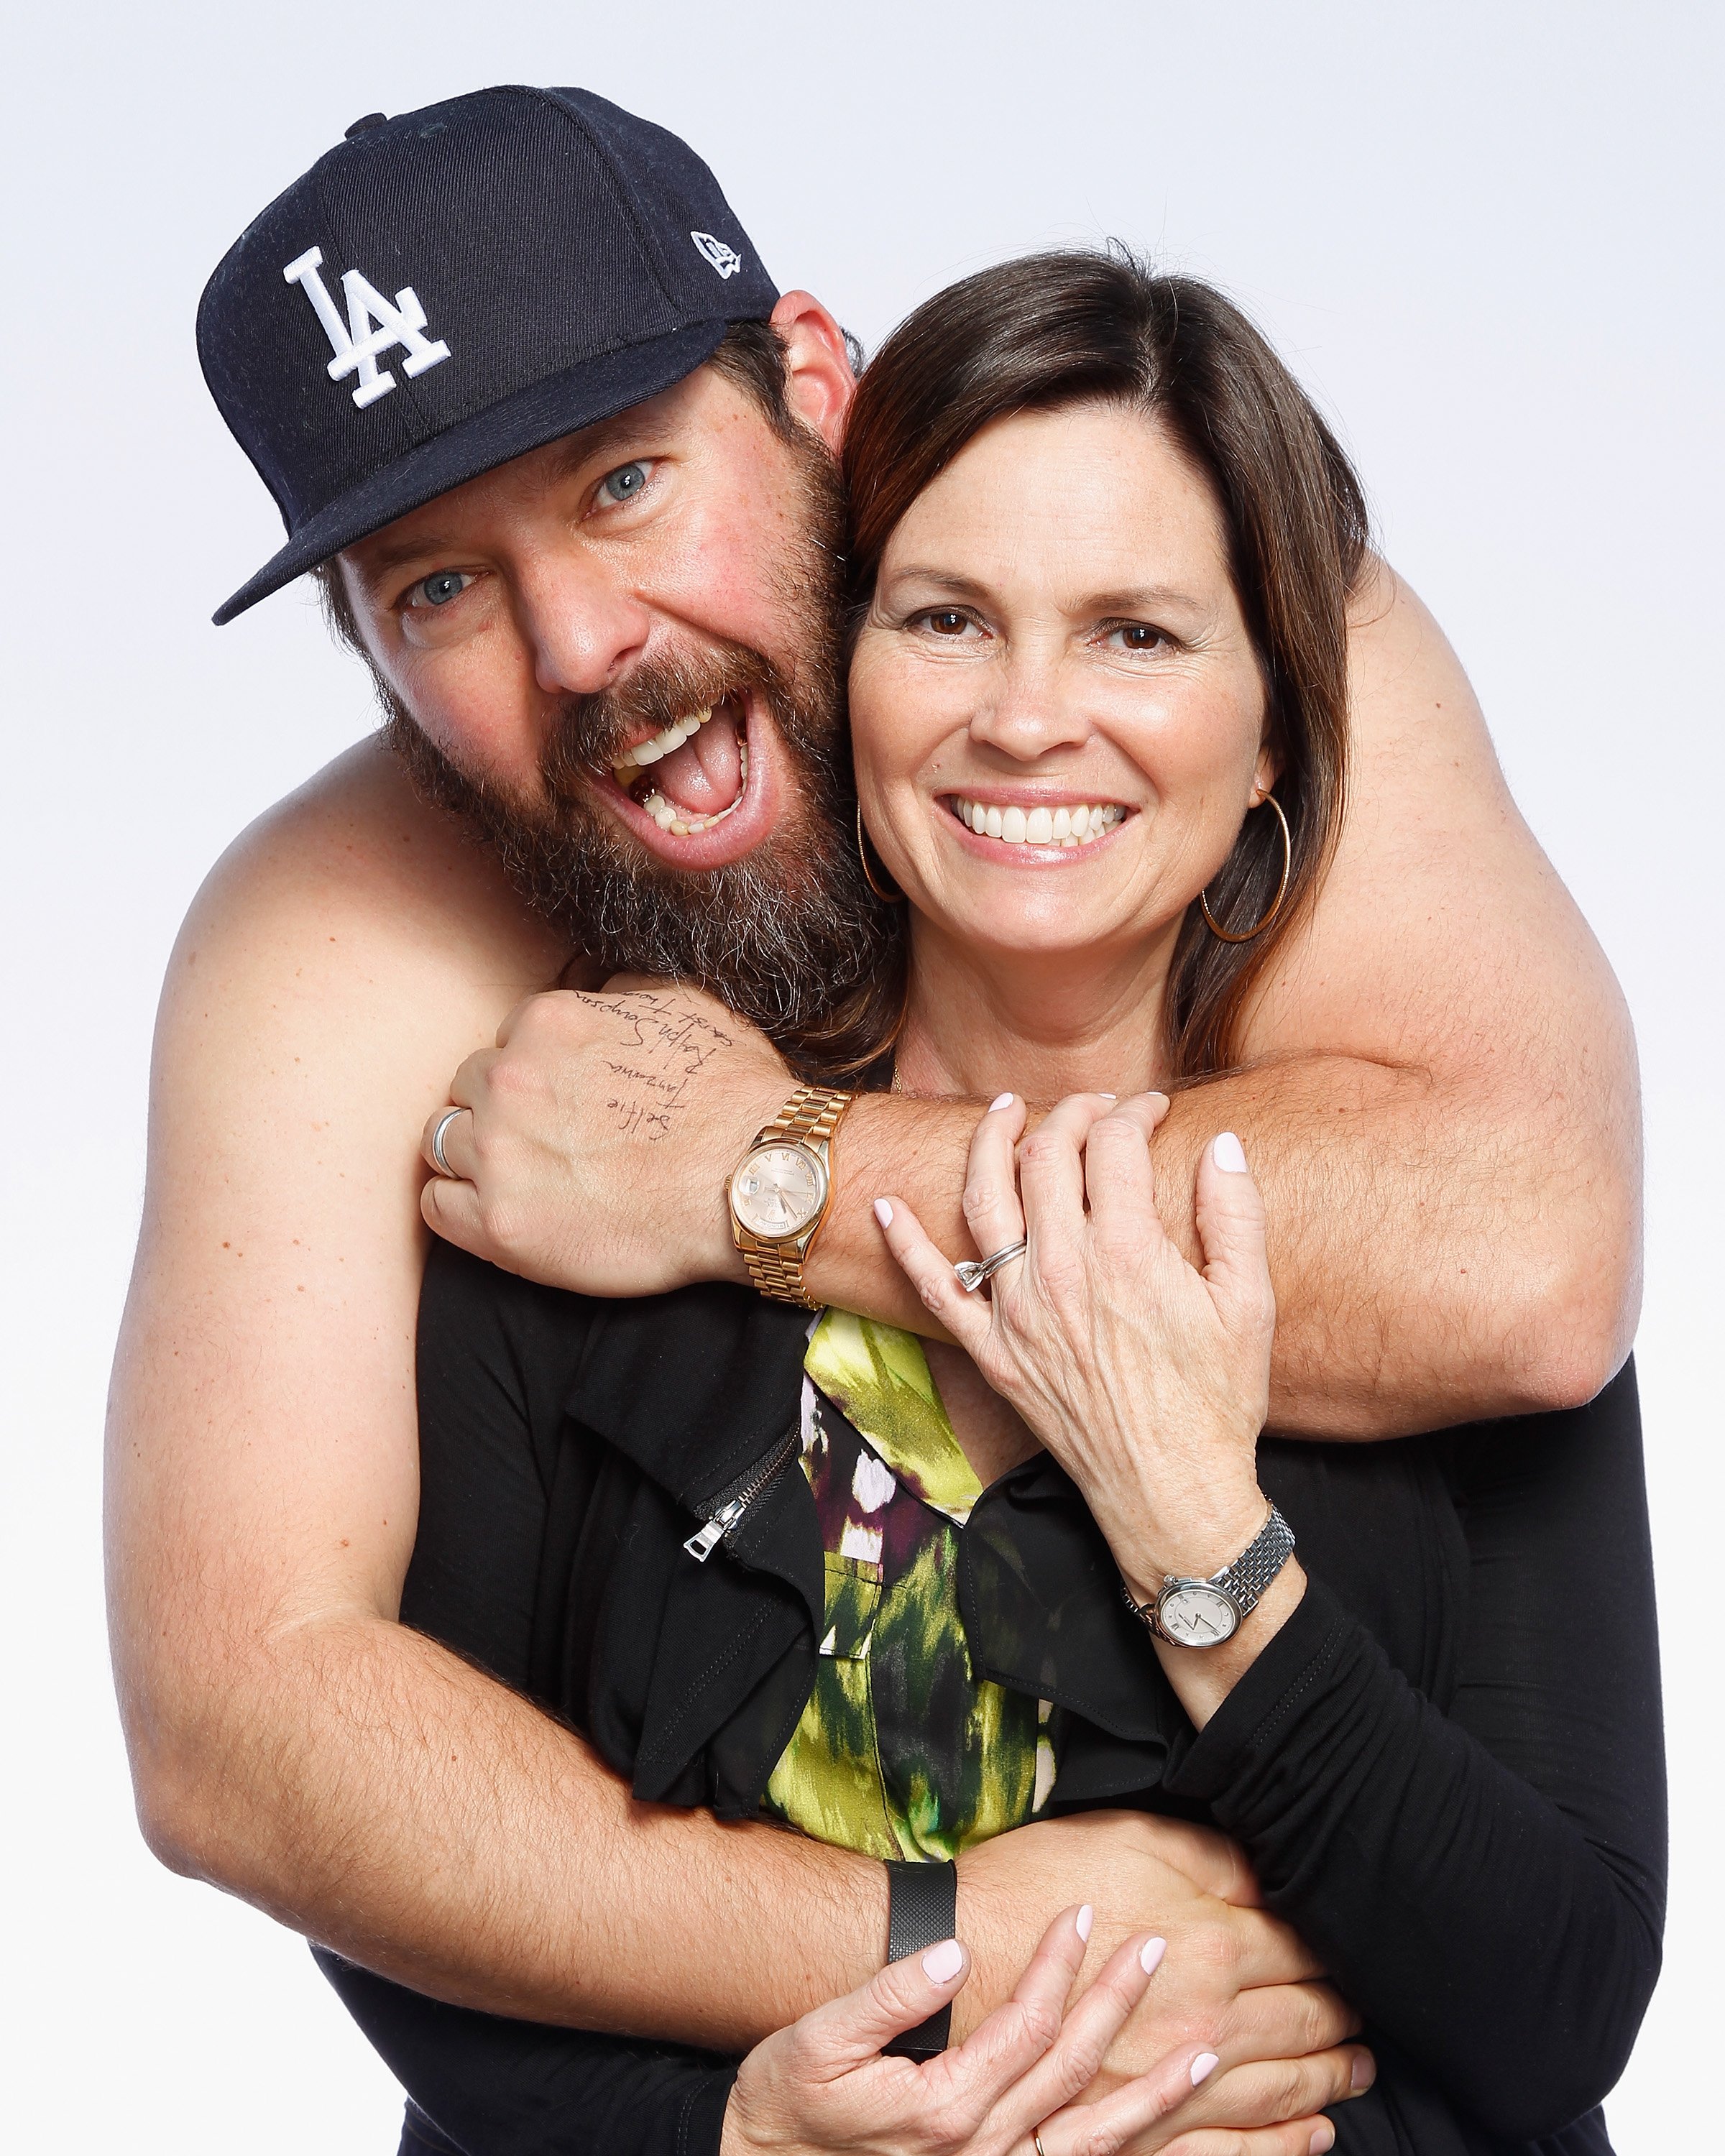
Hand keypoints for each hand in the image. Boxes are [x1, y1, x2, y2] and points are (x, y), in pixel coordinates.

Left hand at [419, 978, 790, 1294]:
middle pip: (467, 1089)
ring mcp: (499, 1155)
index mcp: (546, 1024)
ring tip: (522, 1177)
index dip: (534, 1073)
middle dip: (498, 1110)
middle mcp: (510, 1082)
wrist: (756, 1182)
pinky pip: (437, 1208)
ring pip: (444, 1143)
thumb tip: (600, 990)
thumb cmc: (732, 1097)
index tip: (560, 1102)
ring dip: (475, 1156)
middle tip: (542, 1140)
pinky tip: (500, 1209)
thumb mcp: (685, 1005)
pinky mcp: (502, 1225)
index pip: (504, 1041)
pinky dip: (459, 1207)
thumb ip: (621, 991)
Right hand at [722, 1904, 1226, 2155]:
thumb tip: (955, 1954)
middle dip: (1121, 2004)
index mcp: (947, 2108)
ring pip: (1101, 2138)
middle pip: (1075, 2069)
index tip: (1082, 1912)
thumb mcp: (815, 2042)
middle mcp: (986, 2151)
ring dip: (1162, 2096)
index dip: (1061, 1965)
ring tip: (1212, 2053)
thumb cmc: (787, 2109)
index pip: (1028, 2023)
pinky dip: (1138, 2152)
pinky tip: (1176, 2133)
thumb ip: (888, 1999)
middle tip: (1159, 1948)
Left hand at [876, 1094, 1276, 1596]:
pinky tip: (884, 1207)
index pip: (1112, 1146)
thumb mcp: (1250, 1303)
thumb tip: (1221, 1143)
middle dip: (1070, 1115)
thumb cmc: (1217, 1400)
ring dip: (988, 1143)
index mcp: (1127, 1252)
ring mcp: (1017, 1311)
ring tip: (1002, 1110)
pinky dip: (905, 1244)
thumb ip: (1235, 1213)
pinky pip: (933, 1288)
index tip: (1150, 1111)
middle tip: (1093, 1108)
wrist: (1172, 1491)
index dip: (1133, 1113)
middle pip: (1045, 1158)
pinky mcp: (991, 1350)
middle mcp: (1061, 1271)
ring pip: (983, 1200)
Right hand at [954, 1813, 1370, 2138]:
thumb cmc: (1033, 1888)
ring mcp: (1173, 2084)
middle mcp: (1204, 2024)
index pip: (1299, 1953)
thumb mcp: (1124, 1838)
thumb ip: (1210, 1857)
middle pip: (1301, 2026)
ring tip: (1355, 2073)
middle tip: (1367, 2016)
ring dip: (1328, 2084)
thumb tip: (1270, 1875)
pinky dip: (1281, 2148)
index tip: (1353, 1950)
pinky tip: (1310, 2136)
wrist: (951, 1958)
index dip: (1332, 1950)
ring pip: (1279, 2094)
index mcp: (1207, 1946)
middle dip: (1343, 2020)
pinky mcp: (1139, 2124)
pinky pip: (1231, 2151)